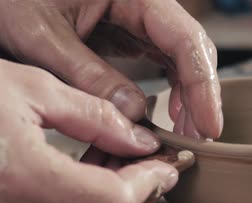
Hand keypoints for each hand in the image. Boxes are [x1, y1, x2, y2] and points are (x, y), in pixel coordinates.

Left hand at [0, 0, 222, 138]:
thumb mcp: (43, 37)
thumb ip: (88, 75)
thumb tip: (133, 115)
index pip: (183, 38)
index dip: (202, 85)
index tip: (208, 124)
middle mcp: (142, 1)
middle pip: (190, 48)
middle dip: (199, 95)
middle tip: (196, 139)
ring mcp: (137, 16)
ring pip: (180, 57)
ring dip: (187, 96)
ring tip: (182, 134)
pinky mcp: (127, 31)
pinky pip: (159, 60)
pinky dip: (167, 90)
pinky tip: (162, 115)